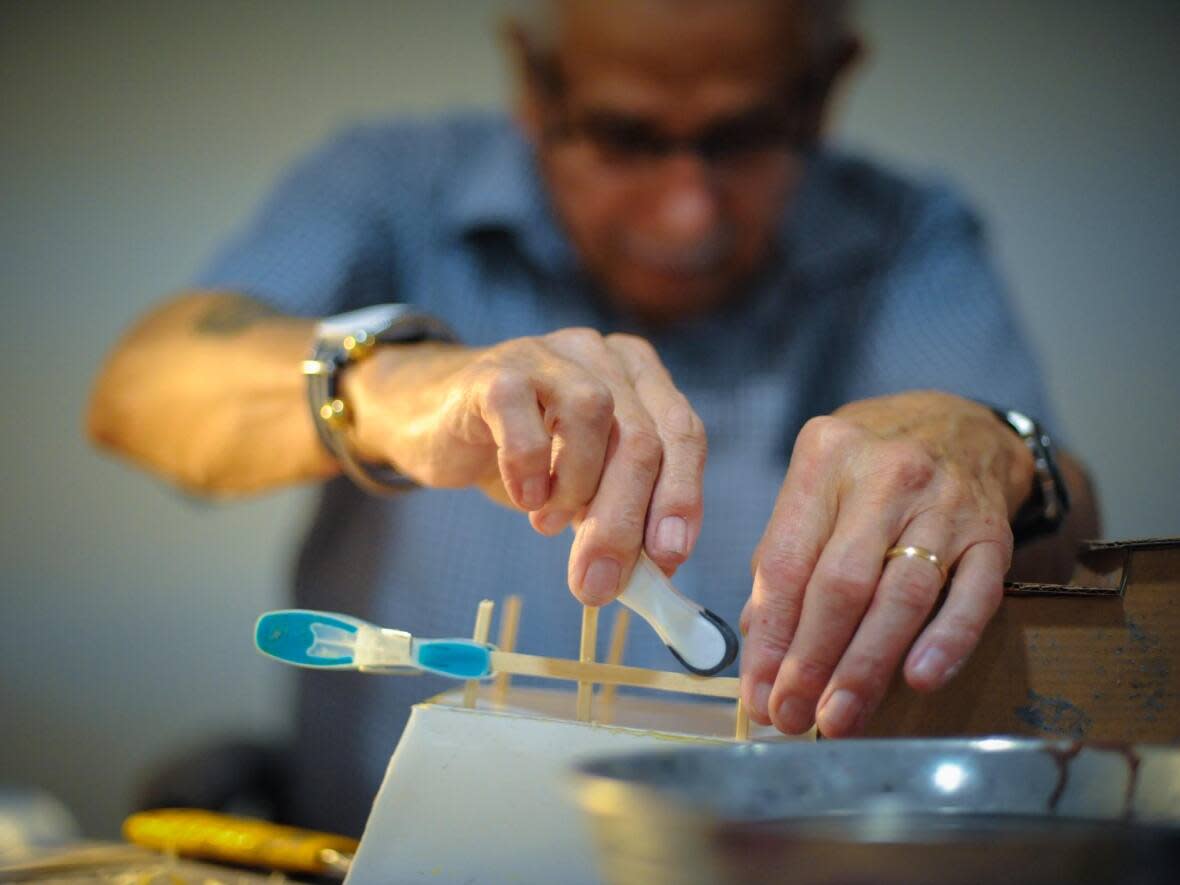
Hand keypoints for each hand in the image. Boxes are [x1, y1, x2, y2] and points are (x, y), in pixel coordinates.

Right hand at [343, 328, 706, 603]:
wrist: (435, 420)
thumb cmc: (527, 456)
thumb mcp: (585, 488)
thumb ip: (623, 516)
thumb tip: (655, 577)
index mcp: (641, 378)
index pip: (682, 435)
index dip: (680, 498)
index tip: (667, 560)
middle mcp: (603, 356)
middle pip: (640, 437)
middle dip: (624, 521)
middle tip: (599, 583)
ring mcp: (549, 354)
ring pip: (594, 415)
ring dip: (577, 488)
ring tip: (547, 523)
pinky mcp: (495, 371)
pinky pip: (521, 416)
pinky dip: (528, 467)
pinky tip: (524, 497)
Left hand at [739, 391, 1033, 736]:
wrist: (959, 424)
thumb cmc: (868, 466)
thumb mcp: (815, 485)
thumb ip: (784, 555)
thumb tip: (760, 640)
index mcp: (825, 458)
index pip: (787, 559)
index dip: (771, 633)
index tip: (759, 689)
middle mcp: (884, 476)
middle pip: (842, 582)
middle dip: (812, 659)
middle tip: (793, 715)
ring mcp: (944, 504)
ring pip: (902, 595)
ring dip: (867, 665)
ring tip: (840, 717)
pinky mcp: (993, 532)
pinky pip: (973, 594)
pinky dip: (946, 640)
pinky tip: (919, 680)